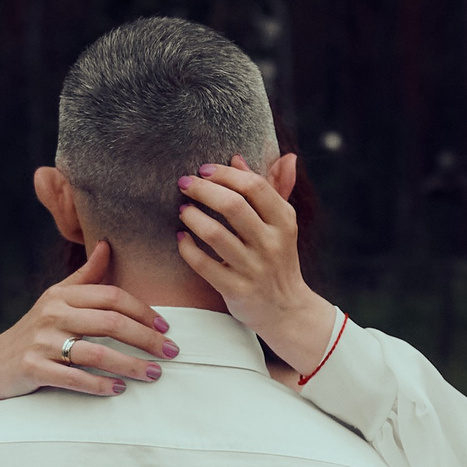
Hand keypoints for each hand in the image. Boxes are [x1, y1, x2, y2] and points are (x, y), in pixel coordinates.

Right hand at [0, 242, 176, 409]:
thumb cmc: (34, 330)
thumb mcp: (56, 298)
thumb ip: (85, 276)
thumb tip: (107, 244)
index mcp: (61, 295)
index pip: (111, 296)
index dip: (142, 311)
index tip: (165, 326)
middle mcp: (51, 314)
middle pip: (110, 323)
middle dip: (146, 339)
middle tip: (171, 351)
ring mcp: (41, 342)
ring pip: (96, 354)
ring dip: (131, 365)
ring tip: (154, 374)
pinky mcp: (32, 369)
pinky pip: (73, 378)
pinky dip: (99, 385)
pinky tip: (119, 389)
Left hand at [176, 157, 339, 376]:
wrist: (286, 310)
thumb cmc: (278, 258)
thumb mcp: (282, 223)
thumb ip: (272, 188)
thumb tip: (253, 156)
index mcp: (284, 221)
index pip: (254, 186)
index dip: (225, 174)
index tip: (204, 169)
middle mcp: (271, 243)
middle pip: (233, 206)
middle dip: (203, 189)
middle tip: (184, 183)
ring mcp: (254, 268)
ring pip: (215, 234)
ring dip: (193, 217)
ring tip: (182, 209)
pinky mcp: (236, 290)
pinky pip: (204, 265)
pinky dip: (188, 249)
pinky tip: (181, 238)